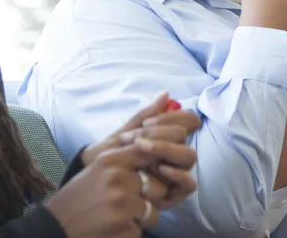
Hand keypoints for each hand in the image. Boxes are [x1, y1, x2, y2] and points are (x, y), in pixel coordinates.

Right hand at [45, 143, 167, 237]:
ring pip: (154, 212)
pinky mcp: (125, 229)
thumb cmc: (77, 198)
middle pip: (158, 187)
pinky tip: (110, 230)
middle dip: (149, 199)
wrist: (55, 227)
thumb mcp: (97, 169)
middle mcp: (119, 179)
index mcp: (111, 160)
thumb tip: (156, 154)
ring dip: (140, 218)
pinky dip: (128, 233)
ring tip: (117, 217)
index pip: (148, 153)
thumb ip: (125, 160)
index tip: (152, 174)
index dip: (156, 165)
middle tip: (128, 204)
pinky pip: (141, 231)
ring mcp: (123, 205)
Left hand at [81, 93, 199, 208]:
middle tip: (134, 140)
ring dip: (166, 148)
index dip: (172, 117)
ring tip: (142, 149)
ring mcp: (178, 172)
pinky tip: (159, 168)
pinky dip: (178, 174)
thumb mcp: (123, 134)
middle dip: (159, 133)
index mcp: (168, 136)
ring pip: (189, 156)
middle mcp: (176, 153)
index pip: (188, 120)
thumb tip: (166, 93)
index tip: (145, 123)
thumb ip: (144, 116)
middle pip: (185, 135)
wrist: (96, 182)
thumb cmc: (111, 157)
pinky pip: (190, 183)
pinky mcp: (175, 193)